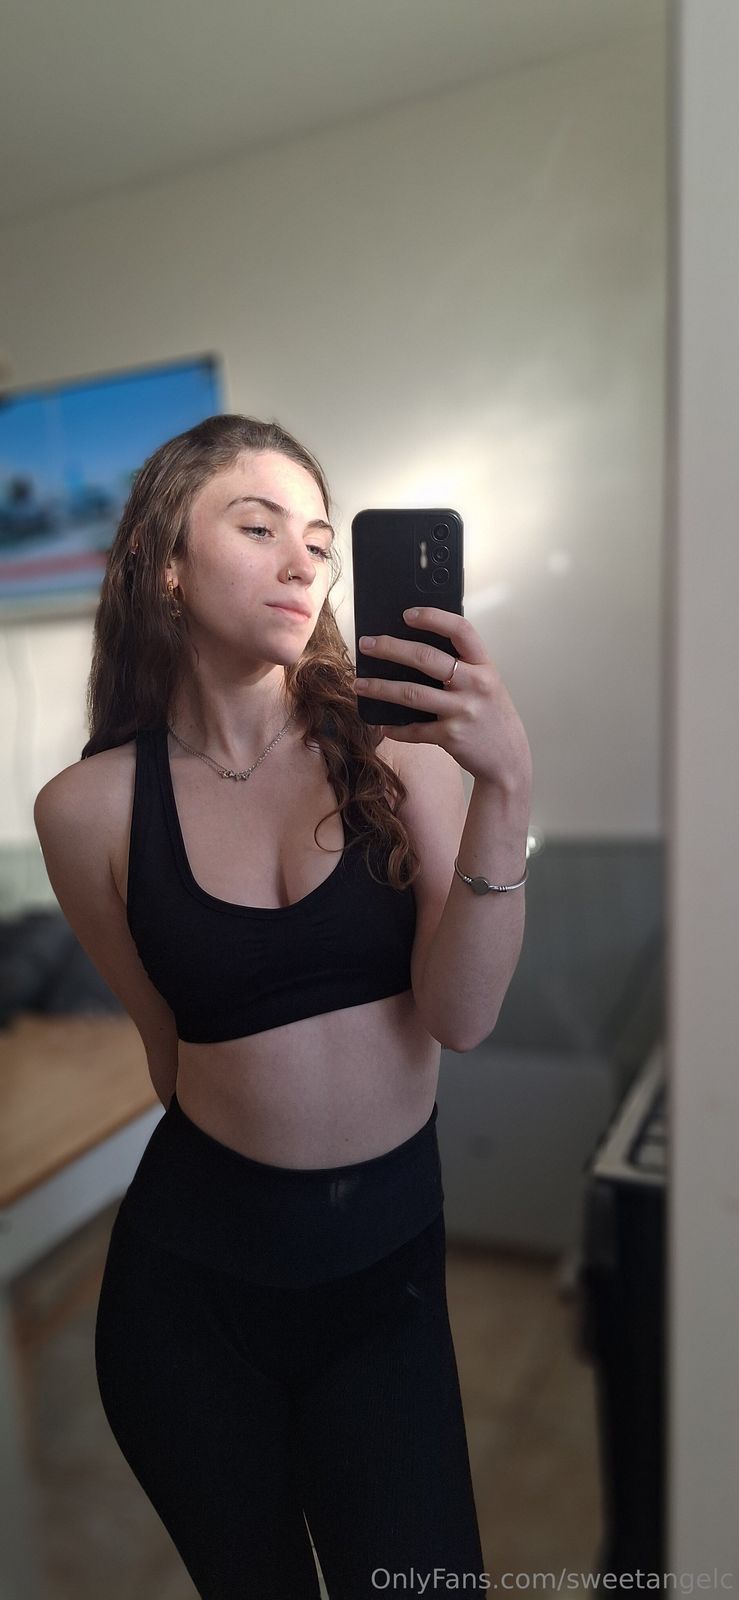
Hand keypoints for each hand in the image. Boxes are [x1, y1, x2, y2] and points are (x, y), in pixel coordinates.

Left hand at [350, 605, 531, 789]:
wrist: (509, 759)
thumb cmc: (492, 716)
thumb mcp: (486, 684)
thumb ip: (462, 667)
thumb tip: (414, 652)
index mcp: (485, 665)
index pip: (461, 630)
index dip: (433, 617)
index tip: (407, 614)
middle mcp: (476, 684)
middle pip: (427, 658)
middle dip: (391, 648)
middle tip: (366, 645)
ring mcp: (463, 711)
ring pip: (412, 693)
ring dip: (380, 687)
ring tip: (359, 684)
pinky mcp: (451, 737)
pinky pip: (414, 730)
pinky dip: (394, 728)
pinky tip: (382, 725)